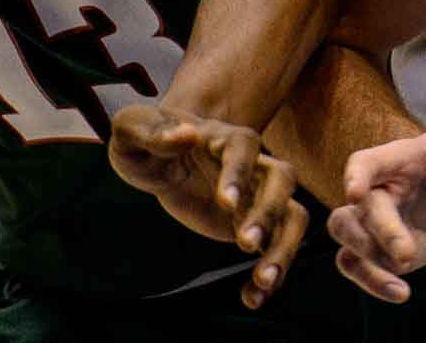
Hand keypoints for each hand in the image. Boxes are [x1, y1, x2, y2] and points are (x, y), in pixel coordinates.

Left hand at [108, 102, 309, 308]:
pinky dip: (271, 272)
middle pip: (282, 178)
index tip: (226, 202)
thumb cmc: (147, 140)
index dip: (239, 172)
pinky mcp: (254, 223)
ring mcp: (256, 195)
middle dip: (269, 212)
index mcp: (221, 136)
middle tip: (246, 244)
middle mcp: (251, 164)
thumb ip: (151, 130)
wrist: (162, 158)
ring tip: (263, 280)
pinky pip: (277, 245)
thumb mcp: (133, 128)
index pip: (243, 146)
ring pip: (291, 214)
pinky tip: (252, 297)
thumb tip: (184, 134)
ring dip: (284, 247)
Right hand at [328, 82, 425, 302]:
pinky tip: (402, 293)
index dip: (356, 174)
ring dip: (367, 262)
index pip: (364, 162)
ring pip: (345, 241)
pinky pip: (357, 268)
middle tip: (405, 253)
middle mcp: (374, 191)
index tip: (355, 191)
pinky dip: (374, 284)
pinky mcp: (374, 251)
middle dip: (376, 232)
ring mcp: (370, 223)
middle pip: (352, 211)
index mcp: (392, 161)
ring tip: (401, 278)